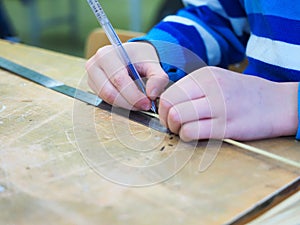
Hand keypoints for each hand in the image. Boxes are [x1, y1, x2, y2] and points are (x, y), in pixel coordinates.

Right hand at [86, 42, 168, 110]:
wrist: (132, 57)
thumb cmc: (140, 58)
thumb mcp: (153, 64)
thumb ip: (158, 78)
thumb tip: (152, 94)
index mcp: (107, 54)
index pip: (118, 79)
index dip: (134, 95)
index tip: (147, 102)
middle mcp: (94, 65)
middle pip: (110, 92)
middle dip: (130, 103)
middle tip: (145, 105)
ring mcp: (91, 77)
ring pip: (107, 99)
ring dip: (125, 106)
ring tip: (139, 102)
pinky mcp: (93, 87)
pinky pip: (106, 101)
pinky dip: (120, 105)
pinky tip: (131, 100)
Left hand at [159, 66, 297, 140]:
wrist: (279, 103)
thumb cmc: (246, 95)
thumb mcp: (218, 81)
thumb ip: (194, 90)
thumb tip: (169, 105)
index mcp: (205, 75)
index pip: (169, 92)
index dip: (163, 108)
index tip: (169, 116)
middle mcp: (210, 87)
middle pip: (168, 103)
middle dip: (165, 119)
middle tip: (173, 126)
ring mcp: (219, 106)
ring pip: (176, 117)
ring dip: (175, 129)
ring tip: (184, 131)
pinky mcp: (226, 126)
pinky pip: (191, 132)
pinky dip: (187, 137)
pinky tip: (195, 136)